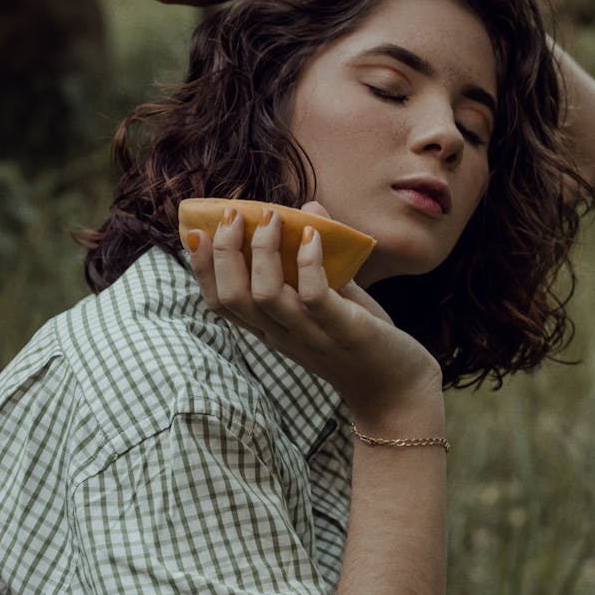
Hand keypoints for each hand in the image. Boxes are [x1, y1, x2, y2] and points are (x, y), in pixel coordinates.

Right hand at [186, 202, 442, 423]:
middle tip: (232, 214)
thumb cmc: (359, 338)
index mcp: (270, 328)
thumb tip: (309, 205)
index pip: (220, 303)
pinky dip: (308, 263)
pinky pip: (314, 297)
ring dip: (263, 251)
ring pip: (265, 296)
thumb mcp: (331, 296)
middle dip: (224, 252)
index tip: (196, 232)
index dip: (202, 268)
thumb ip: (316, 258)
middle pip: (232, 297)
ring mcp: (311, 335)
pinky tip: (313, 237)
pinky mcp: (343, 331)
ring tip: (272, 217)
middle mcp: (282, 334)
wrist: (398, 389)